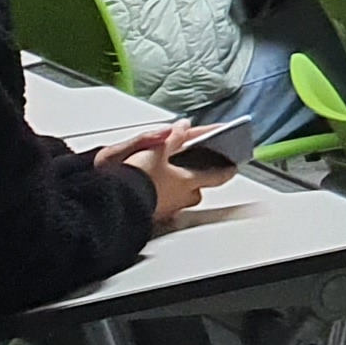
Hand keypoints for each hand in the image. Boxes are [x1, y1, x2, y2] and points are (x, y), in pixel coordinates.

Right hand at [98, 128, 222, 226]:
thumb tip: (183, 126)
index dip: (227, 170)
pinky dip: (160, 198)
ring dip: (177, 191)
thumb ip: (172, 138)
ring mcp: (165, 210)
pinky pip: (162, 207)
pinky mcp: (150, 217)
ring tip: (167, 179)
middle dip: (197, 181)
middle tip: (193, 171)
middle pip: (197, 191)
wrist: (112, 200)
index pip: (217, 176)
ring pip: (179, 200)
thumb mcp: (155, 149)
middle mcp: (180, 199)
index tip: (233, 167)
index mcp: (187, 181)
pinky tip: (150, 192)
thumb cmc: (135, 177)